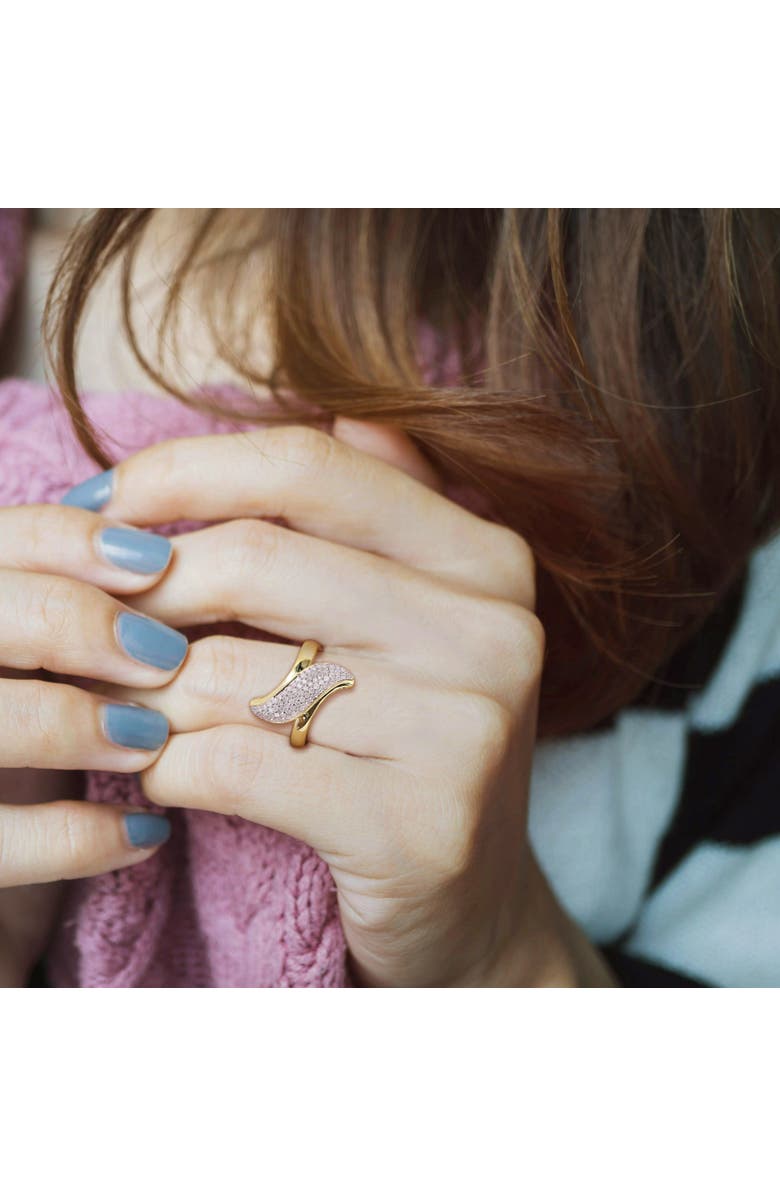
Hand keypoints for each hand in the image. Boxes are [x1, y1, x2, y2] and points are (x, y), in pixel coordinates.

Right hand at [0, 504, 187, 982]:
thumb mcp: (41, 655)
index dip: (72, 541)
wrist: (5, 836)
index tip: (160, 563)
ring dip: (71, 723)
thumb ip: (75, 606)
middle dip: (71, 622)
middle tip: (163, 657)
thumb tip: (168, 555)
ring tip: (151, 741)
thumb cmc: (29, 728)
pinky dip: (77, 838)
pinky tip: (147, 833)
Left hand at [96, 420, 611, 985]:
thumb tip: (339, 406)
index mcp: (488, 559)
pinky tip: (160, 775)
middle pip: (259, 562)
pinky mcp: (421, 828)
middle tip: (87, 621)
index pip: (310, 467)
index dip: (183, 472)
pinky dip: (168, 768)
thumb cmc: (413, 748)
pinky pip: (236, 767)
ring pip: (232, 673)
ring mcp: (467, 732)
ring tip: (116, 702)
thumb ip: (384, 514)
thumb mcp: (418, 620)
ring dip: (141, 691)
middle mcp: (494, 633)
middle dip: (141, 591)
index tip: (100, 506)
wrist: (473, 909)